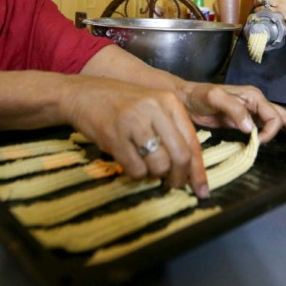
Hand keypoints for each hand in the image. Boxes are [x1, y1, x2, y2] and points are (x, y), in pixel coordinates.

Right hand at [61, 77, 210, 197]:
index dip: (198, 170)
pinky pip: (136, 169)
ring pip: (159, 165)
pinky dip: (137, 174)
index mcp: (169, 101)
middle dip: (179, 178)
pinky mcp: (114, 137)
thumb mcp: (152, 106)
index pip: (192, 141)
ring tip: (147, 167)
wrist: (83, 94)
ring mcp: (134, 122)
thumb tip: (190, 169)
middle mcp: (154, 109)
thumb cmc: (122, 103)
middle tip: (173, 185)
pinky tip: (130, 163)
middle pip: (180, 156)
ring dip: (155, 175)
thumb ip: (172, 130)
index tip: (202, 191)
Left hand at [178, 81, 285, 153]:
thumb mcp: (214, 98)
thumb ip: (233, 109)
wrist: (183, 98)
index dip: (270, 131)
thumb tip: (251, 127)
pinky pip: (267, 128)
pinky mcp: (244, 121)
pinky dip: (279, 135)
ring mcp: (251, 112)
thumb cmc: (197, 95)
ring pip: (280, 122)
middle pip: (285, 118)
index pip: (273, 116)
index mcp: (253, 97)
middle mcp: (256, 103)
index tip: (258, 141)